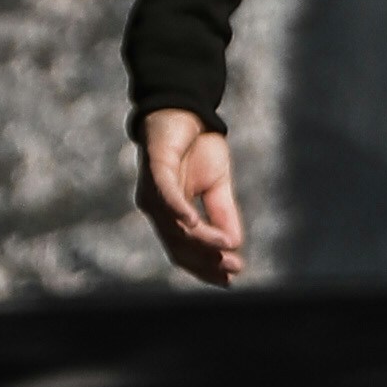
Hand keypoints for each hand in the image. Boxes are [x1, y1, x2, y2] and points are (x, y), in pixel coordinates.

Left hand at [136, 109, 245, 285]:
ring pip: (175, 226)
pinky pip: (165, 195)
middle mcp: (156, 209)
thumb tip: (234, 245)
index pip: (184, 251)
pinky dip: (178, 210)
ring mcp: (152, 191)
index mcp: (170, 215)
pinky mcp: (155, 168)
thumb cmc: (197, 146)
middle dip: (206, 261)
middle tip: (234, 269)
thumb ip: (223, 214)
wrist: (185, 108)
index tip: (232, 278)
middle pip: (178, 246)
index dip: (206, 267)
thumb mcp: (219, 184)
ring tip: (226, 250)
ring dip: (201, 240)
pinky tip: (193, 223)